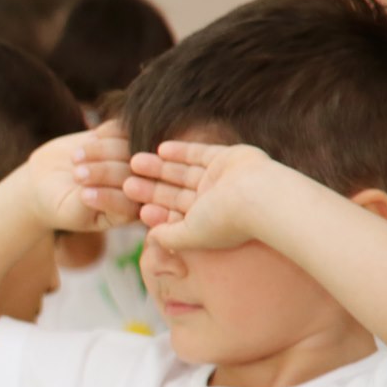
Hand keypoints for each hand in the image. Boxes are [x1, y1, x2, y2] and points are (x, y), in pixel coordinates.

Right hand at [17, 120, 137, 232]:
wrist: (42, 180)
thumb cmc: (56, 203)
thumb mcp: (71, 210)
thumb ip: (92, 202)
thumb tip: (106, 188)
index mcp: (129, 211)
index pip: (131, 204)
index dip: (111, 198)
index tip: (84, 196)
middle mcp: (137, 184)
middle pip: (134, 174)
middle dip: (105, 172)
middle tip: (77, 175)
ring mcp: (131, 159)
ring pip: (129, 148)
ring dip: (102, 151)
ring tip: (75, 158)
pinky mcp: (122, 137)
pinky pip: (124, 129)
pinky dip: (106, 133)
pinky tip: (89, 140)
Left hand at [125, 140, 269, 250]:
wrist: (260, 197)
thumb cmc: (224, 221)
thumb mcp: (191, 235)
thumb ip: (169, 236)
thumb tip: (151, 237)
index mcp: (207, 222)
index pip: (175, 216)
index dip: (155, 211)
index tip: (137, 208)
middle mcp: (214, 200)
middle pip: (176, 193)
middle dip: (151, 188)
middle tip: (126, 182)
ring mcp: (221, 178)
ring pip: (183, 172)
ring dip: (160, 167)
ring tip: (134, 162)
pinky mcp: (228, 158)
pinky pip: (199, 153)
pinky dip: (181, 151)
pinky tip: (161, 149)